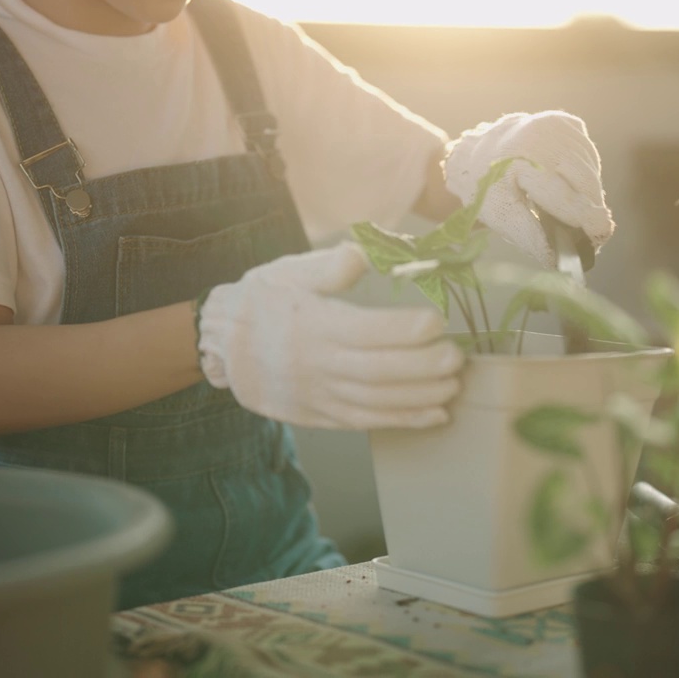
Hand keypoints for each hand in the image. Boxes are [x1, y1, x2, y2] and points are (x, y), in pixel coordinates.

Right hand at [197, 242, 464, 429]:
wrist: (222, 345)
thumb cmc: (263, 301)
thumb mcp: (287, 272)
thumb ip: (326, 268)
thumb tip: (360, 256)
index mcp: (313, 324)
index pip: (365, 331)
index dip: (403, 330)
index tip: (436, 323)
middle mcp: (317, 363)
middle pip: (377, 371)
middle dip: (423, 367)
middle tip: (456, 358)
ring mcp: (319, 394)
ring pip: (375, 401)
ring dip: (419, 396)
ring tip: (453, 386)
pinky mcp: (320, 415)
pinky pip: (365, 422)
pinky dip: (402, 421)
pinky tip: (433, 414)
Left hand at [444, 110, 613, 268]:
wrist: (478, 150)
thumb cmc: (486, 189)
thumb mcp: (496, 215)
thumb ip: (527, 235)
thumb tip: (555, 260)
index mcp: (517, 161)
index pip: (560, 194)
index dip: (583, 216)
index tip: (600, 234)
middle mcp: (539, 136)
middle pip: (583, 183)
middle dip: (590, 211)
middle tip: (590, 237)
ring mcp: (556, 125)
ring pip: (589, 171)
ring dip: (588, 196)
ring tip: (571, 210)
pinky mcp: (567, 122)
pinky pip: (588, 158)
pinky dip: (583, 176)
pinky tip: (565, 183)